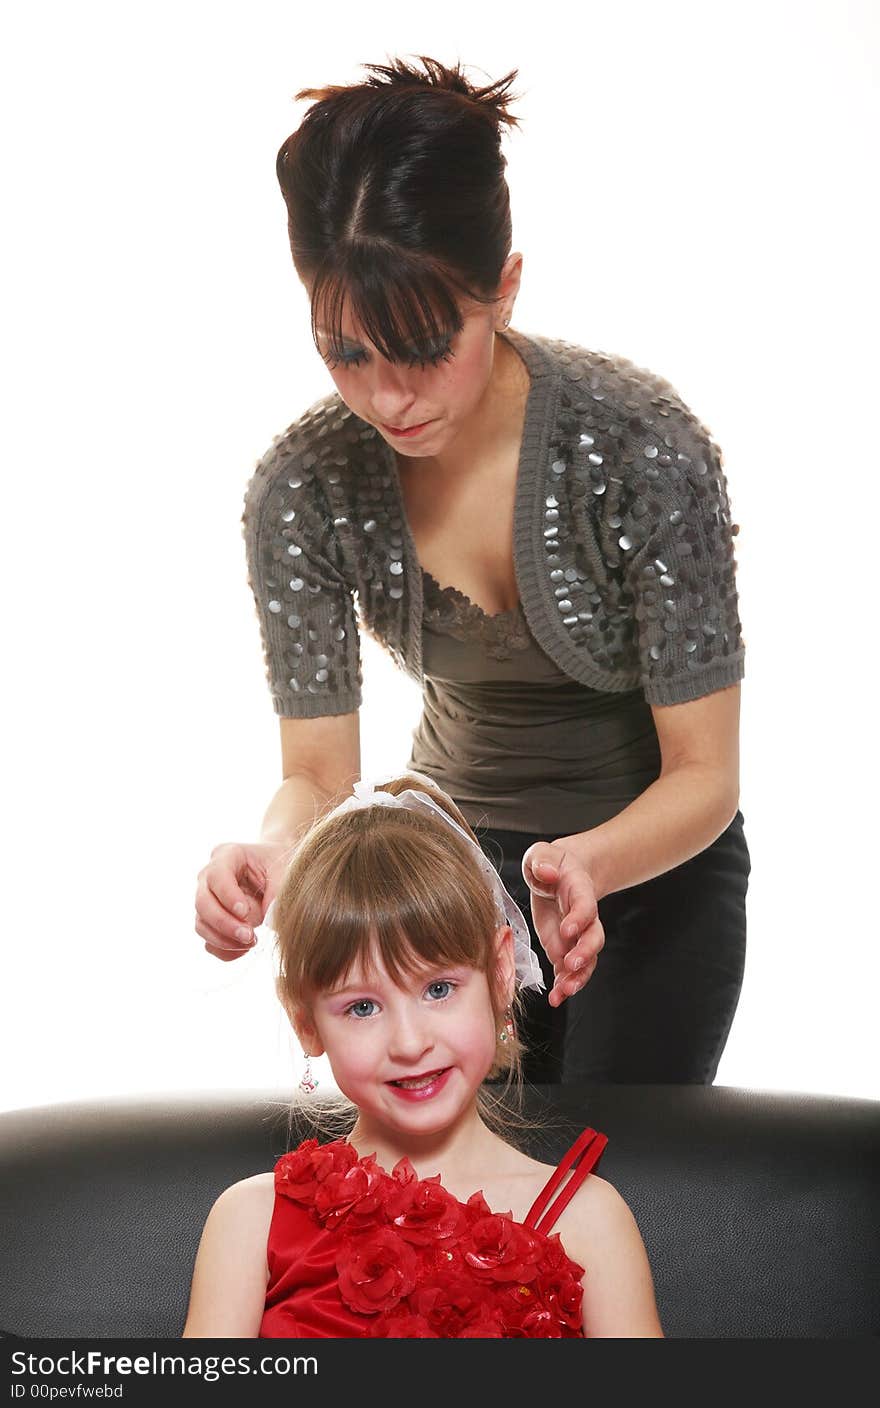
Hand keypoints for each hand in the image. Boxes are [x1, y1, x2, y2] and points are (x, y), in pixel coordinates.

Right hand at [195, 841, 287, 960]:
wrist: (277, 871)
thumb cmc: (280, 865)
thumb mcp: (285, 870)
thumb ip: (278, 892)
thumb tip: (270, 920)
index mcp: (228, 855)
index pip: (217, 876)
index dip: (228, 896)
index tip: (245, 913)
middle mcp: (210, 877)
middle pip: (202, 902)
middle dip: (224, 923)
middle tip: (249, 936)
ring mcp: (208, 899)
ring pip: (201, 924)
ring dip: (224, 940)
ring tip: (251, 942)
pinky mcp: (211, 921)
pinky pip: (209, 941)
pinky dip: (224, 950)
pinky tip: (244, 949)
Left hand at [521, 837, 604, 1006]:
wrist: (560, 873)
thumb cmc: (550, 862)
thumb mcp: (542, 853)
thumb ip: (542, 859)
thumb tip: (546, 871)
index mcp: (580, 891)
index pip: (585, 906)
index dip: (579, 919)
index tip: (567, 929)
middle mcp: (583, 917)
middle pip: (594, 937)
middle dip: (584, 953)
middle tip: (570, 965)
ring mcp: (576, 936)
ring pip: (586, 960)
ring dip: (577, 977)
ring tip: (564, 992)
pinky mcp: (564, 948)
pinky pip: (570, 970)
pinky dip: (565, 984)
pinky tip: (556, 997)